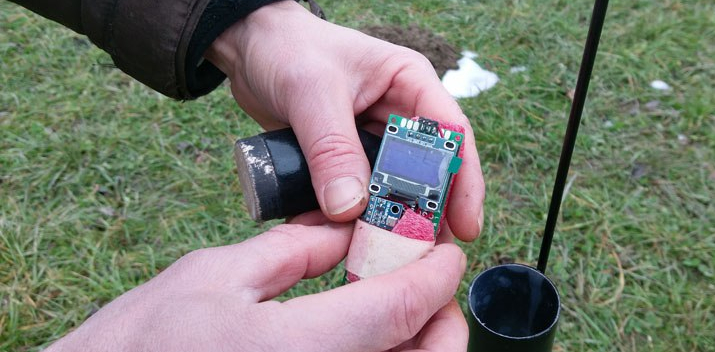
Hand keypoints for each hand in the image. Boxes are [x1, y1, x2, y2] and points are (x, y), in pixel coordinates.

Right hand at [45, 212, 467, 351]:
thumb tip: (346, 232)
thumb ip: (295, 251)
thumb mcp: (216, 276)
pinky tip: (367, 333)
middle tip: (428, 282)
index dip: (433, 275)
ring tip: (402, 305)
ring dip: (419, 343)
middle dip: (439, 319)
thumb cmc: (139, 342)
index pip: (397, 309)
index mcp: (300, 350)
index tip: (445, 250)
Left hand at [205, 1, 484, 240]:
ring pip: (394, 189)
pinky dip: (352, 219)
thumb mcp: (312, 92)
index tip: (465, 225)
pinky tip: (348, 243)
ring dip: (390, 221)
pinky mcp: (345, 160)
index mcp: (409, 83)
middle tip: (429, 254)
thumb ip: (332, 149)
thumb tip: (349, 208)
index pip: (452, 134)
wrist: (248, 49)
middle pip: (428, 170)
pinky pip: (357, 195)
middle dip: (429, 212)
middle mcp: (399, 114)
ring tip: (393, 258)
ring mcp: (373, 140)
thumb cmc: (287, 49)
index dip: (463, 181)